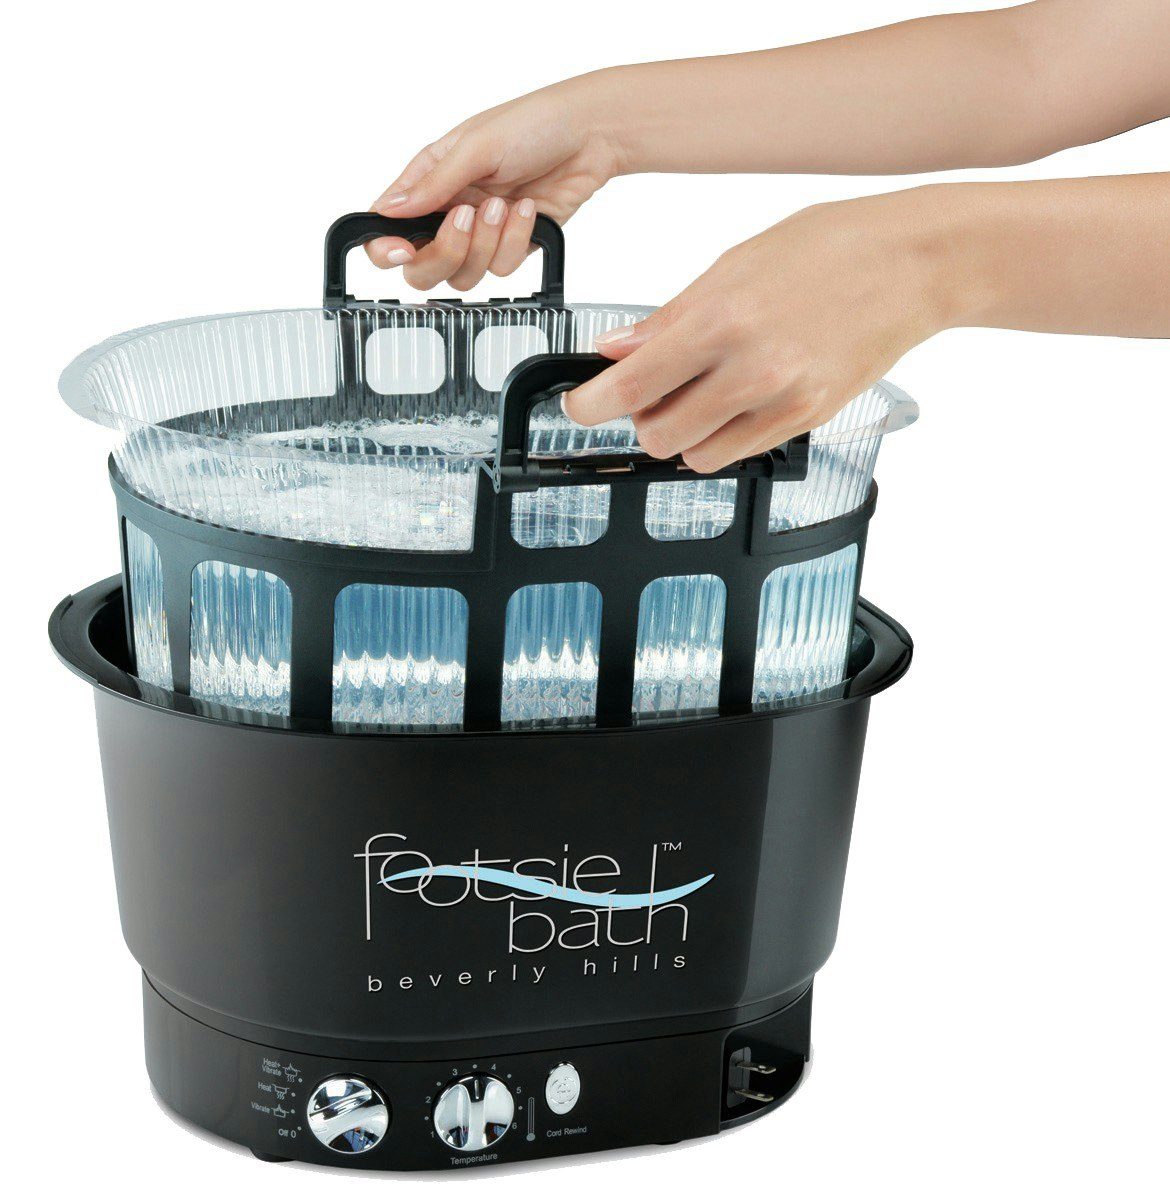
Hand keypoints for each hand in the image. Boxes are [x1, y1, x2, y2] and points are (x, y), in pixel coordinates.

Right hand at [364, 74, 624, 290]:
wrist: (589, 138)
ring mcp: (479, 234)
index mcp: (427, 180)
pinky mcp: (510, 247)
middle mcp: (447, 211)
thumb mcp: (476, 147)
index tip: (403, 249)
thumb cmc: (532, 125)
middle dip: (446, 251)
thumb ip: (432, 184)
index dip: (385, 247)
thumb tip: (388, 210)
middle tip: (468, 218)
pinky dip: (516, 241)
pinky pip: (501, 268)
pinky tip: (528, 210)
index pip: (386, 226)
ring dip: (487, 244)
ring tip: (506, 204)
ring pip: (464, 274)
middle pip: (422, 267)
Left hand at [563, 189, 947, 469]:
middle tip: (648, 393)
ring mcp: (782, 401)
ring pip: (696, 455)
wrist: (912, 264)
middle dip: (640, 418)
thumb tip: (615, 350)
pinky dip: (721, 438)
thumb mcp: (732, 265)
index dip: (589, 405)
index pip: (630, 385)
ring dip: (681, 434)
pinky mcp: (807, 420)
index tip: (577, 406)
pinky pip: (739, 452)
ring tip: (697, 396)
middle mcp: (750, 369)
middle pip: (657, 434)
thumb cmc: (826, 248)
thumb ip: (668, 318)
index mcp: (720, 320)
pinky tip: (733, 402)